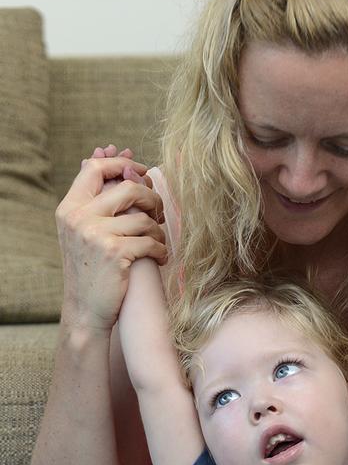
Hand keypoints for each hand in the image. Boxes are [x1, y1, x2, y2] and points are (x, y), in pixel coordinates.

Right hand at [56, 145, 166, 332]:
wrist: (86, 311)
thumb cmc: (91, 270)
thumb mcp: (84, 232)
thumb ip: (97, 198)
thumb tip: (113, 153)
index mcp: (69, 208)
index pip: (95, 169)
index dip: (122, 165)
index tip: (142, 172)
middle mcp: (79, 218)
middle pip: (127, 188)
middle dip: (152, 198)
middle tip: (159, 213)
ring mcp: (95, 235)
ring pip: (143, 217)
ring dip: (158, 230)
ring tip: (158, 241)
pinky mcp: (115, 253)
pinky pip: (150, 240)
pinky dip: (161, 249)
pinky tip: (160, 257)